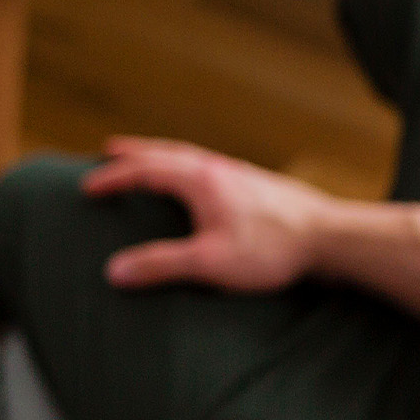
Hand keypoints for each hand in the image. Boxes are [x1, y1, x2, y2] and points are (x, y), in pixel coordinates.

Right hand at [80, 136, 338, 292]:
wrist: (331, 237)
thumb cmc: (272, 249)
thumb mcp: (209, 263)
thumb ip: (160, 265)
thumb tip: (113, 271)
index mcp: (198, 179)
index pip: (143, 170)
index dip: (113, 178)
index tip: (88, 186)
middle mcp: (216, 168)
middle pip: (166, 152)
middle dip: (135, 153)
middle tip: (111, 149)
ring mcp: (239, 174)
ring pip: (191, 156)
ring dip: (164, 156)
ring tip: (152, 162)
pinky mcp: (257, 185)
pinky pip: (211, 167)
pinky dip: (190, 168)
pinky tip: (201, 184)